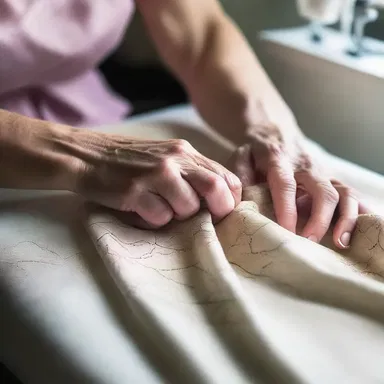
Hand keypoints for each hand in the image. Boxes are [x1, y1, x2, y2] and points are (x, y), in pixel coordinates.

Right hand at [75, 135, 241, 227]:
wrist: (85, 155)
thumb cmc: (128, 160)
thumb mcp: (165, 157)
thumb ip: (190, 172)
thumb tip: (216, 200)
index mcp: (184, 151)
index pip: (226, 176)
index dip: (230, 199)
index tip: (219, 211)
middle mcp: (174, 159)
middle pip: (215, 188)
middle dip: (217, 210)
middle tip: (203, 220)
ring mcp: (154, 174)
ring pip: (187, 208)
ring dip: (177, 217)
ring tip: (159, 208)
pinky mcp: (135, 191)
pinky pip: (160, 218)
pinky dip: (153, 221)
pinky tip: (140, 210)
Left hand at [229, 123, 369, 248]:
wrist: (275, 133)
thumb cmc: (256, 151)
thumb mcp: (241, 157)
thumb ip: (239, 175)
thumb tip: (241, 200)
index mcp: (279, 161)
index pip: (285, 184)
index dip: (287, 208)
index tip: (287, 231)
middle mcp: (306, 167)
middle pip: (323, 191)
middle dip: (320, 218)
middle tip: (310, 241)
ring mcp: (323, 173)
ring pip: (344, 193)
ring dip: (346, 218)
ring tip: (340, 242)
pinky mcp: (332, 179)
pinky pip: (353, 194)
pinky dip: (360, 212)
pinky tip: (360, 232)